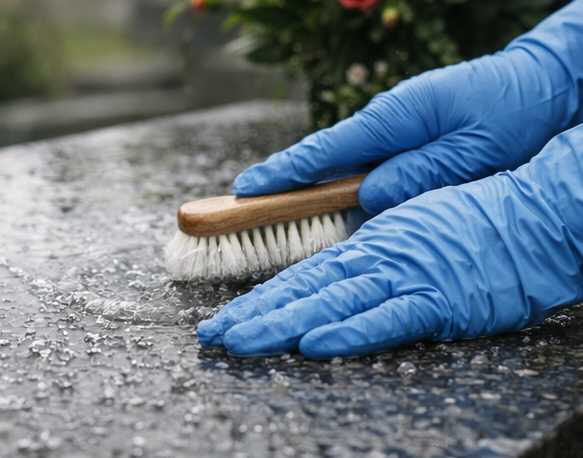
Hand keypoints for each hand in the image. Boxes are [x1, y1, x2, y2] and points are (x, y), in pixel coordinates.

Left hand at [198, 124, 582, 358]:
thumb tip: (332, 278)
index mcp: (365, 246)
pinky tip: (312, 344)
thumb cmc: (470, 225)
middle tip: (211, 334)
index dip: (259, 299)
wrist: (528, 216)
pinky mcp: (436, 301)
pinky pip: (385, 320)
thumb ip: (369, 258)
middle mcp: (374, 259)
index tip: (226, 317)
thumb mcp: (406, 233)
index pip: (300, 277)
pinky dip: (348, 332)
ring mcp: (403, 279)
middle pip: (301, 290)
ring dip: (280, 324)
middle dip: (252, 314)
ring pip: (329, 303)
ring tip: (239, 341)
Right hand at [233, 1, 582, 214]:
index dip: (281, 173)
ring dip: (311, 193)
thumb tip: (367, 198)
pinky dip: (342, 190)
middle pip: (319, 160)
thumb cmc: (511, 114)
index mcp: (392, 119)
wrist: (541, 86)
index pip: (324, 151)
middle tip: (239, 213)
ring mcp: (388, 131)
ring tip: (278, 223)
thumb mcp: (470, 153)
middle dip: (281, 186)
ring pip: (340, 168)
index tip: (243, 190)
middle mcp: (381, 123)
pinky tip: (333, 213)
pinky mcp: (400, 142)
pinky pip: (362, 169)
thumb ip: (417, 176)